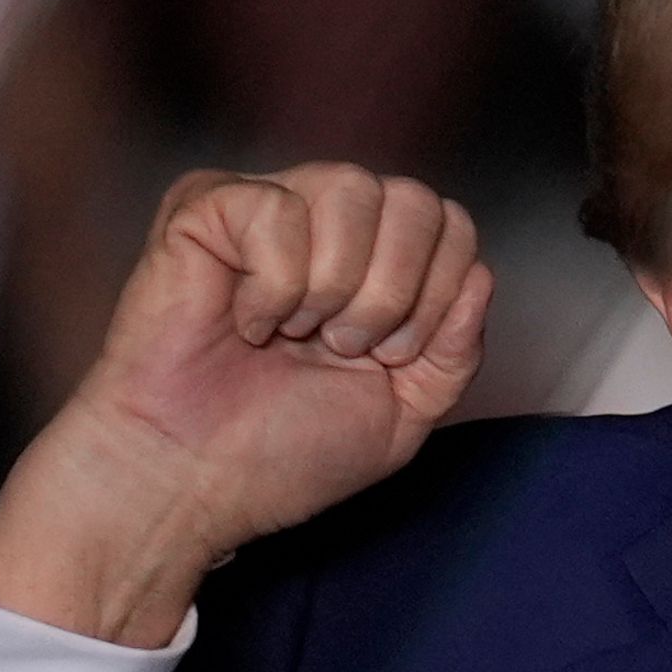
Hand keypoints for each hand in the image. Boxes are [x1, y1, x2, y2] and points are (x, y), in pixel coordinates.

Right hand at [0, 165, 492, 643]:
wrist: (191, 483)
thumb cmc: (281, 453)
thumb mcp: (404, 414)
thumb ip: (456, 351)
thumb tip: (480, 273)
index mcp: (377, 261)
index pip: (453, 224)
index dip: (438, 297)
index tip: (386, 361)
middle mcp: (328, 221)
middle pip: (416, 199)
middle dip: (394, 294)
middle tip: (341, 349)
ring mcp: (268, 206)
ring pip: (353, 189)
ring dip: (334, 287)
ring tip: (292, 335)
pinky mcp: (205, 207)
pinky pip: (277, 211)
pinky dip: (271, 286)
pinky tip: (241, 321)